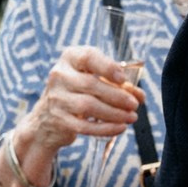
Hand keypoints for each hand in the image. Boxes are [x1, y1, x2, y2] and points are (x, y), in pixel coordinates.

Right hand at [20, 45, 143, 160]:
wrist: (47, 118)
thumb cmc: (78, 92)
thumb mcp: (93, 80)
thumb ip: (117, 84)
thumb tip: (140, 95)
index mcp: (70, 59)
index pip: (88, 57)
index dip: (107, 67)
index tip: (123, 78)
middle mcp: (59, 75)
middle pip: (91, 84)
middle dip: (117, 95)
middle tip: (134, 104)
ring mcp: (57, 98)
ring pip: (89, 106)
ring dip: (115, 113)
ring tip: (131, 117)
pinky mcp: (59, 120)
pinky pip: (85, 126)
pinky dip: (105, 128)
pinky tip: (120, 128)